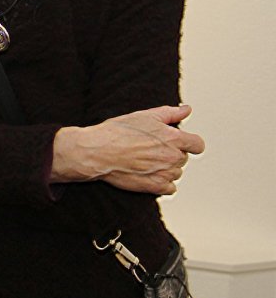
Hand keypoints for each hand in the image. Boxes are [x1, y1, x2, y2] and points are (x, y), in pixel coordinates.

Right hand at [52, 104, 203, 194]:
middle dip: (172, 154)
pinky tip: (149, 174)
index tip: (179, 143)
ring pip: (176, 173)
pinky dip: (163, 182)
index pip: (198, 145)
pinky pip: (170, 188)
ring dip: (167, 168)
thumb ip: (171, 113)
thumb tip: (187, 109)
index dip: (190, 143)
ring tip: (146, 161)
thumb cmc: (118, 132)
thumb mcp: (145, 116)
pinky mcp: (155, 186)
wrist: (98, 151)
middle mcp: (172, 157)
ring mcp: (165, 173)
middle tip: (151, 149)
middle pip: (184, 158)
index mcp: (174, 138)